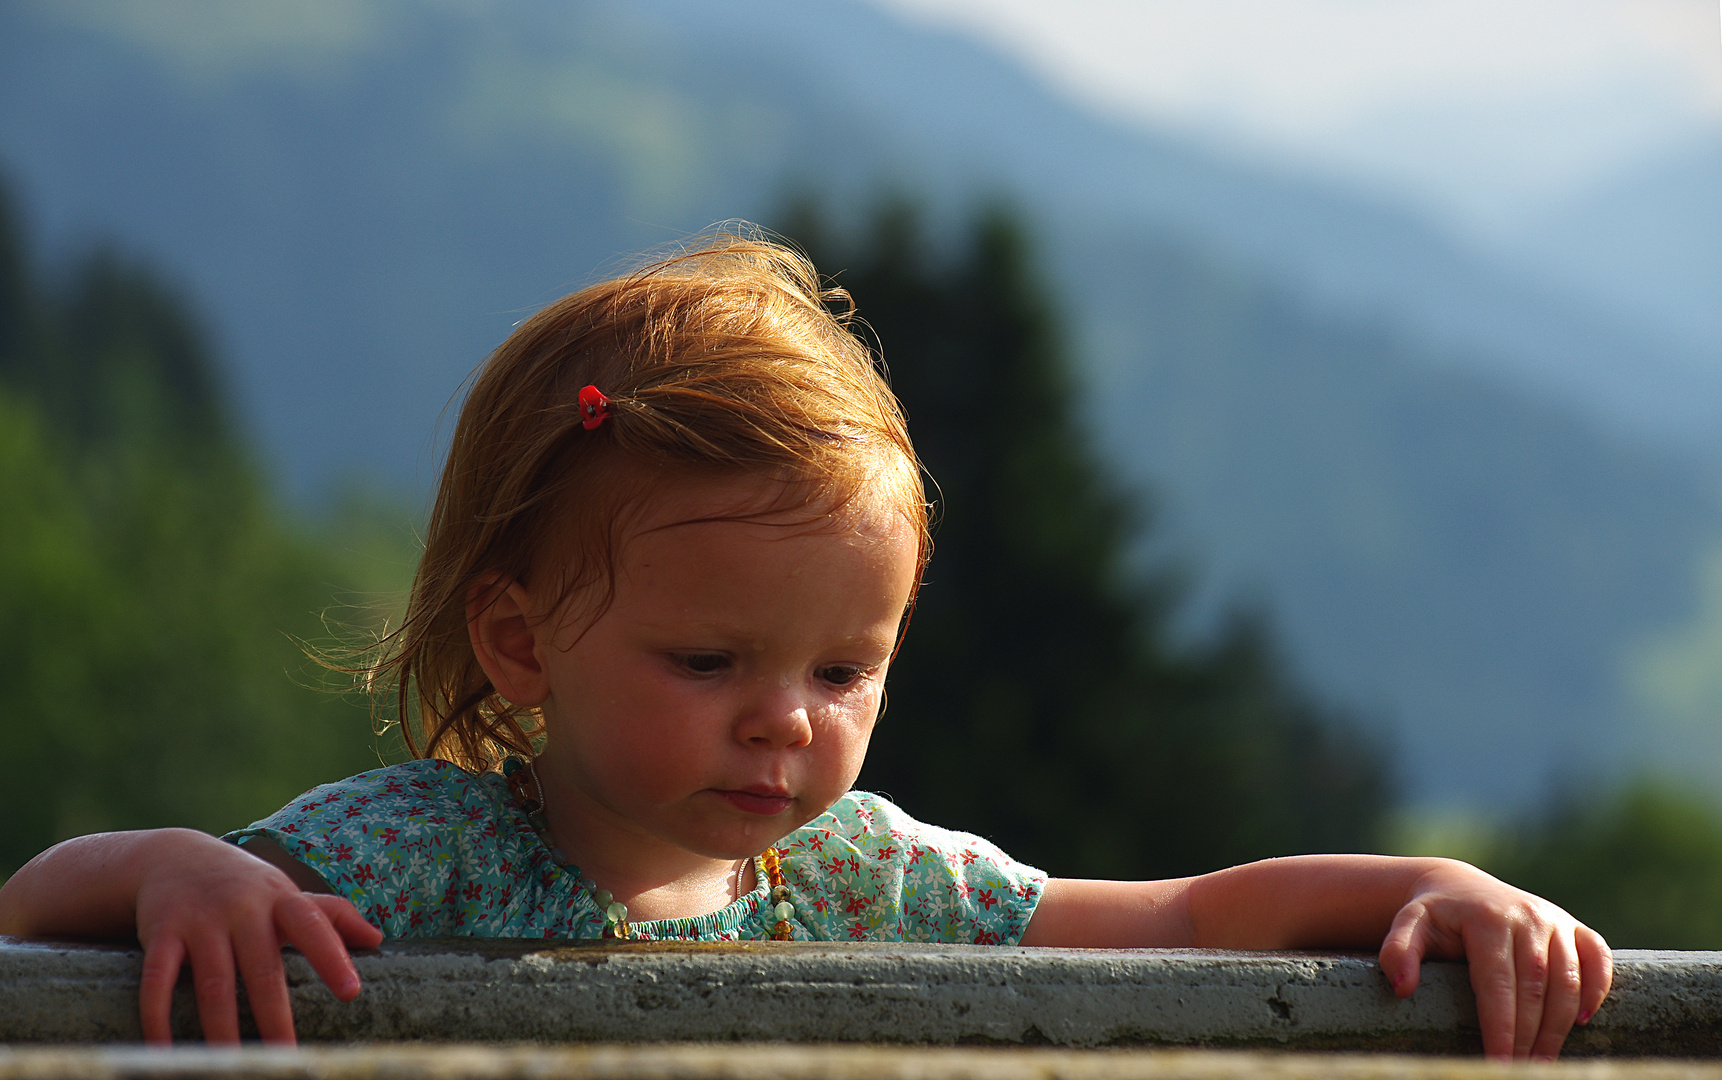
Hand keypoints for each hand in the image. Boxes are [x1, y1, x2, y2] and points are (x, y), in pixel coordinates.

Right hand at [132, 830, 382, 1044]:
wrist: (173, 856)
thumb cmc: (246, 886)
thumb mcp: (286, 894)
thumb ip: (331, 916)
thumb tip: (378, 938)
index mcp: (280, 900)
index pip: (313, 926)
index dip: (332, 957)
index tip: (351, 992)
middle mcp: (242, 909)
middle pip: (262, 969)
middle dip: (274, 1016)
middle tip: (286, 1059)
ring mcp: (200, 921)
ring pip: (213, 984)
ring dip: (221, 1030)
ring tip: (231, 1066)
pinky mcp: (161, 933)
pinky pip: (158, 980)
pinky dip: (157, 1016)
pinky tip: (164, 1050)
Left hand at [1378, 860, 1611, 1060]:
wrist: (1460, 888)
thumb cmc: (1433, 916)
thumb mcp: (1408, 926)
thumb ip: (1398, 951)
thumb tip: (1402, 988)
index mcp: (1486, 919)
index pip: (1497, 983)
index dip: (1500, 1027)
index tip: (1497, 1063)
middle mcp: (1526, 916)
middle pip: (1535, 988)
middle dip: (1530, 1036)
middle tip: (1520, 1072)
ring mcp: (1554, 919)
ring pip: (1567, 980)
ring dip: (1559, 1026)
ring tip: (1543, 1063)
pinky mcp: (1574, 925)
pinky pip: (1597, 956)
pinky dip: (1596, 988)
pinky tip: (1582, 1021)